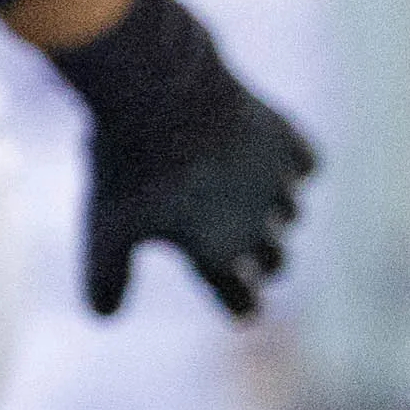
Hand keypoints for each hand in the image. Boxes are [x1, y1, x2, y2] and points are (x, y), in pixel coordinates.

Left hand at [51, 0, 312, 317]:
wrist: (159, 93)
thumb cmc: (126, 167)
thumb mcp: (104, 227)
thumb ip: (106, 276)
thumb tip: (103, 317)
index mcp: (216, 252)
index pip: (240, 299)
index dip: (240, 308)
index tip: (244, 313)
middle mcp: (258, 223)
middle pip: (274, 261)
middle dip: (264, 266)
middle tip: (258, 266)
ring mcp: (277, 179)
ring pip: (291, 213)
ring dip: (277, 217)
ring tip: (259, 212)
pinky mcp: (285, 136)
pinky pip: (306, 166)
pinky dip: (296, 170)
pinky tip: (283, 168)